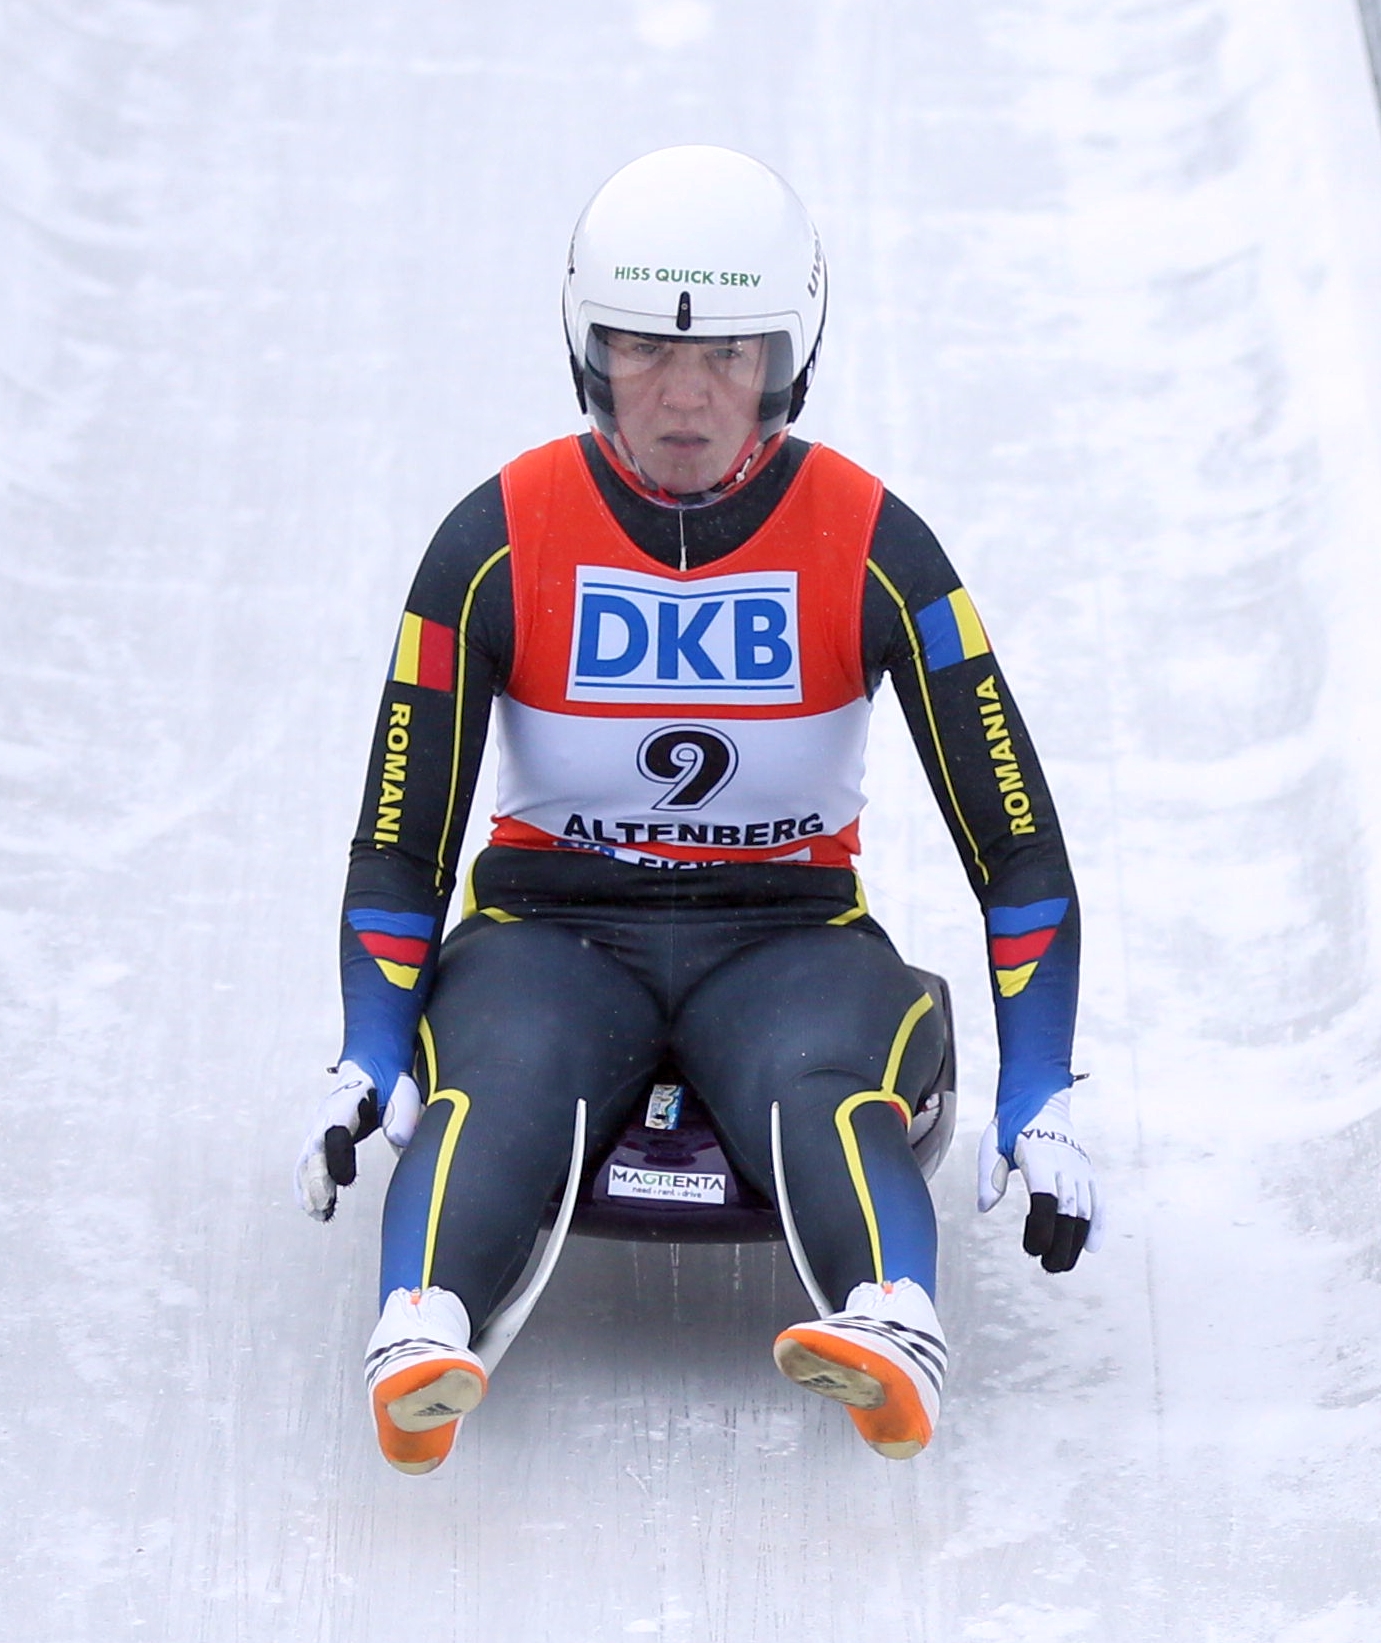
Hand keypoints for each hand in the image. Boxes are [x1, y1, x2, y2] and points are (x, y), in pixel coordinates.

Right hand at [294, 1060, 422, 1220]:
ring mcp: (318, 1129)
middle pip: (314, 1150)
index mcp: (346, 1100)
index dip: (336, 1156)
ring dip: (309, 1188)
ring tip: (320, 1214)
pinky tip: (315, 1210)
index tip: (344, 1180)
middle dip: (316, 1179)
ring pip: (306, 1161)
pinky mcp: (320, 1141)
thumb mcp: (403, 1086)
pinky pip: (306, 1166)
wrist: (371, 1063)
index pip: (335, 1129)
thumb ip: (404, 1110)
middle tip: (324, 1205)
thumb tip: (400, 1139)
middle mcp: (325, 1116)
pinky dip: (306, 1188)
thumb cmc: (389, 1078)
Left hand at [976, 1087, 1103, 1271]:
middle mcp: (1065, 1163)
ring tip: (1061, 1265)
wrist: (1040, 1099)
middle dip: (1060, 1244)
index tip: (1032, 1249)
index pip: (1045, 1199)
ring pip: (1085, 1211)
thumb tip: (985, 1207)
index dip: (1041, 1228)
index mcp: (1039, 1156)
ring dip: (1076, 1241)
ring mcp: (1080, 1168)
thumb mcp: (992, 1143)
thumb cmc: (1011, 1124)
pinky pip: (1099, 1201)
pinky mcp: (1087, 1171)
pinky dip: (1098, 1225)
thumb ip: (989, 1175)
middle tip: (1047, 1266)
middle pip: (1068, 1211)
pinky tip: (1091, 1248)